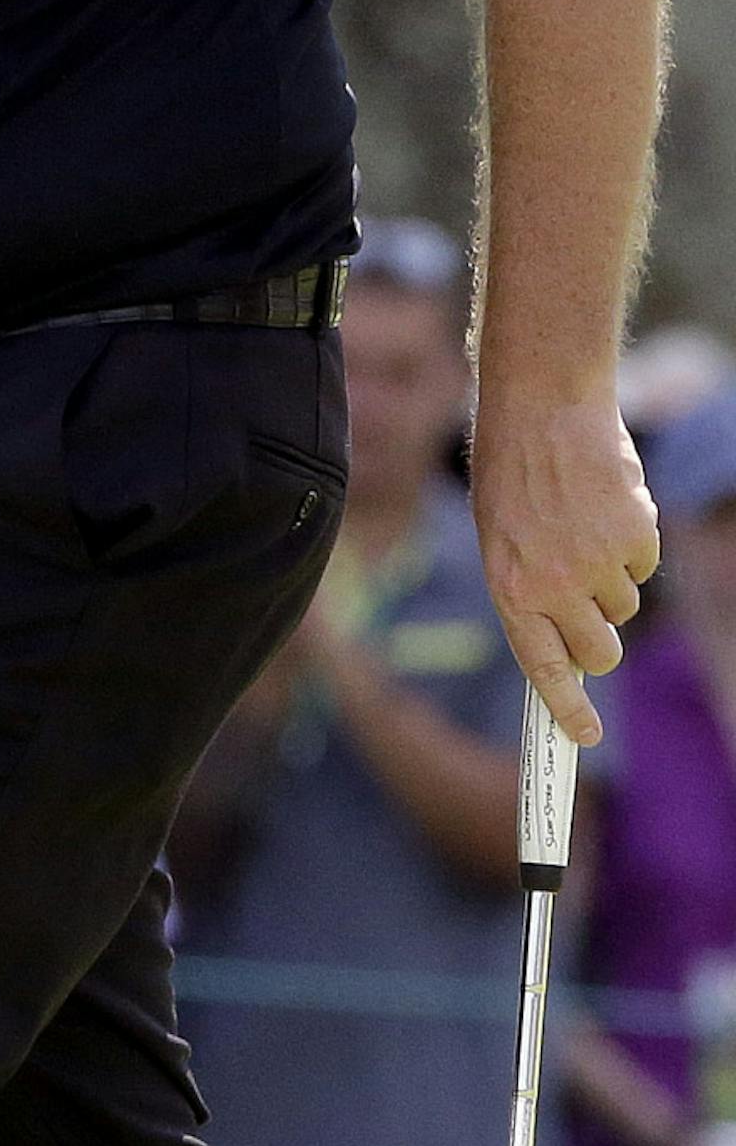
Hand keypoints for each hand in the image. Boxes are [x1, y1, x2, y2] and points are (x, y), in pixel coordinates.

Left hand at [473, 392, 657, 743]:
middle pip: (601, 652)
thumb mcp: (500, 539)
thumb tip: (568, 645)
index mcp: (510, 588)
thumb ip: (530, 591)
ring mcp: (598, 563)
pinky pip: (645, 564)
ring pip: (625, 606)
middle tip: (591, 610)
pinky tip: (605, 506)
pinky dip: (632, 542)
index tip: (584, 738)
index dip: (567, 710)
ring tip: (582, 527)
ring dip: (611, 578)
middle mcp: (554, 585)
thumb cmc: (513, 472)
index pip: (544, 669)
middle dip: (601, 640)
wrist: (543, 406)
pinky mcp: (636, 536)